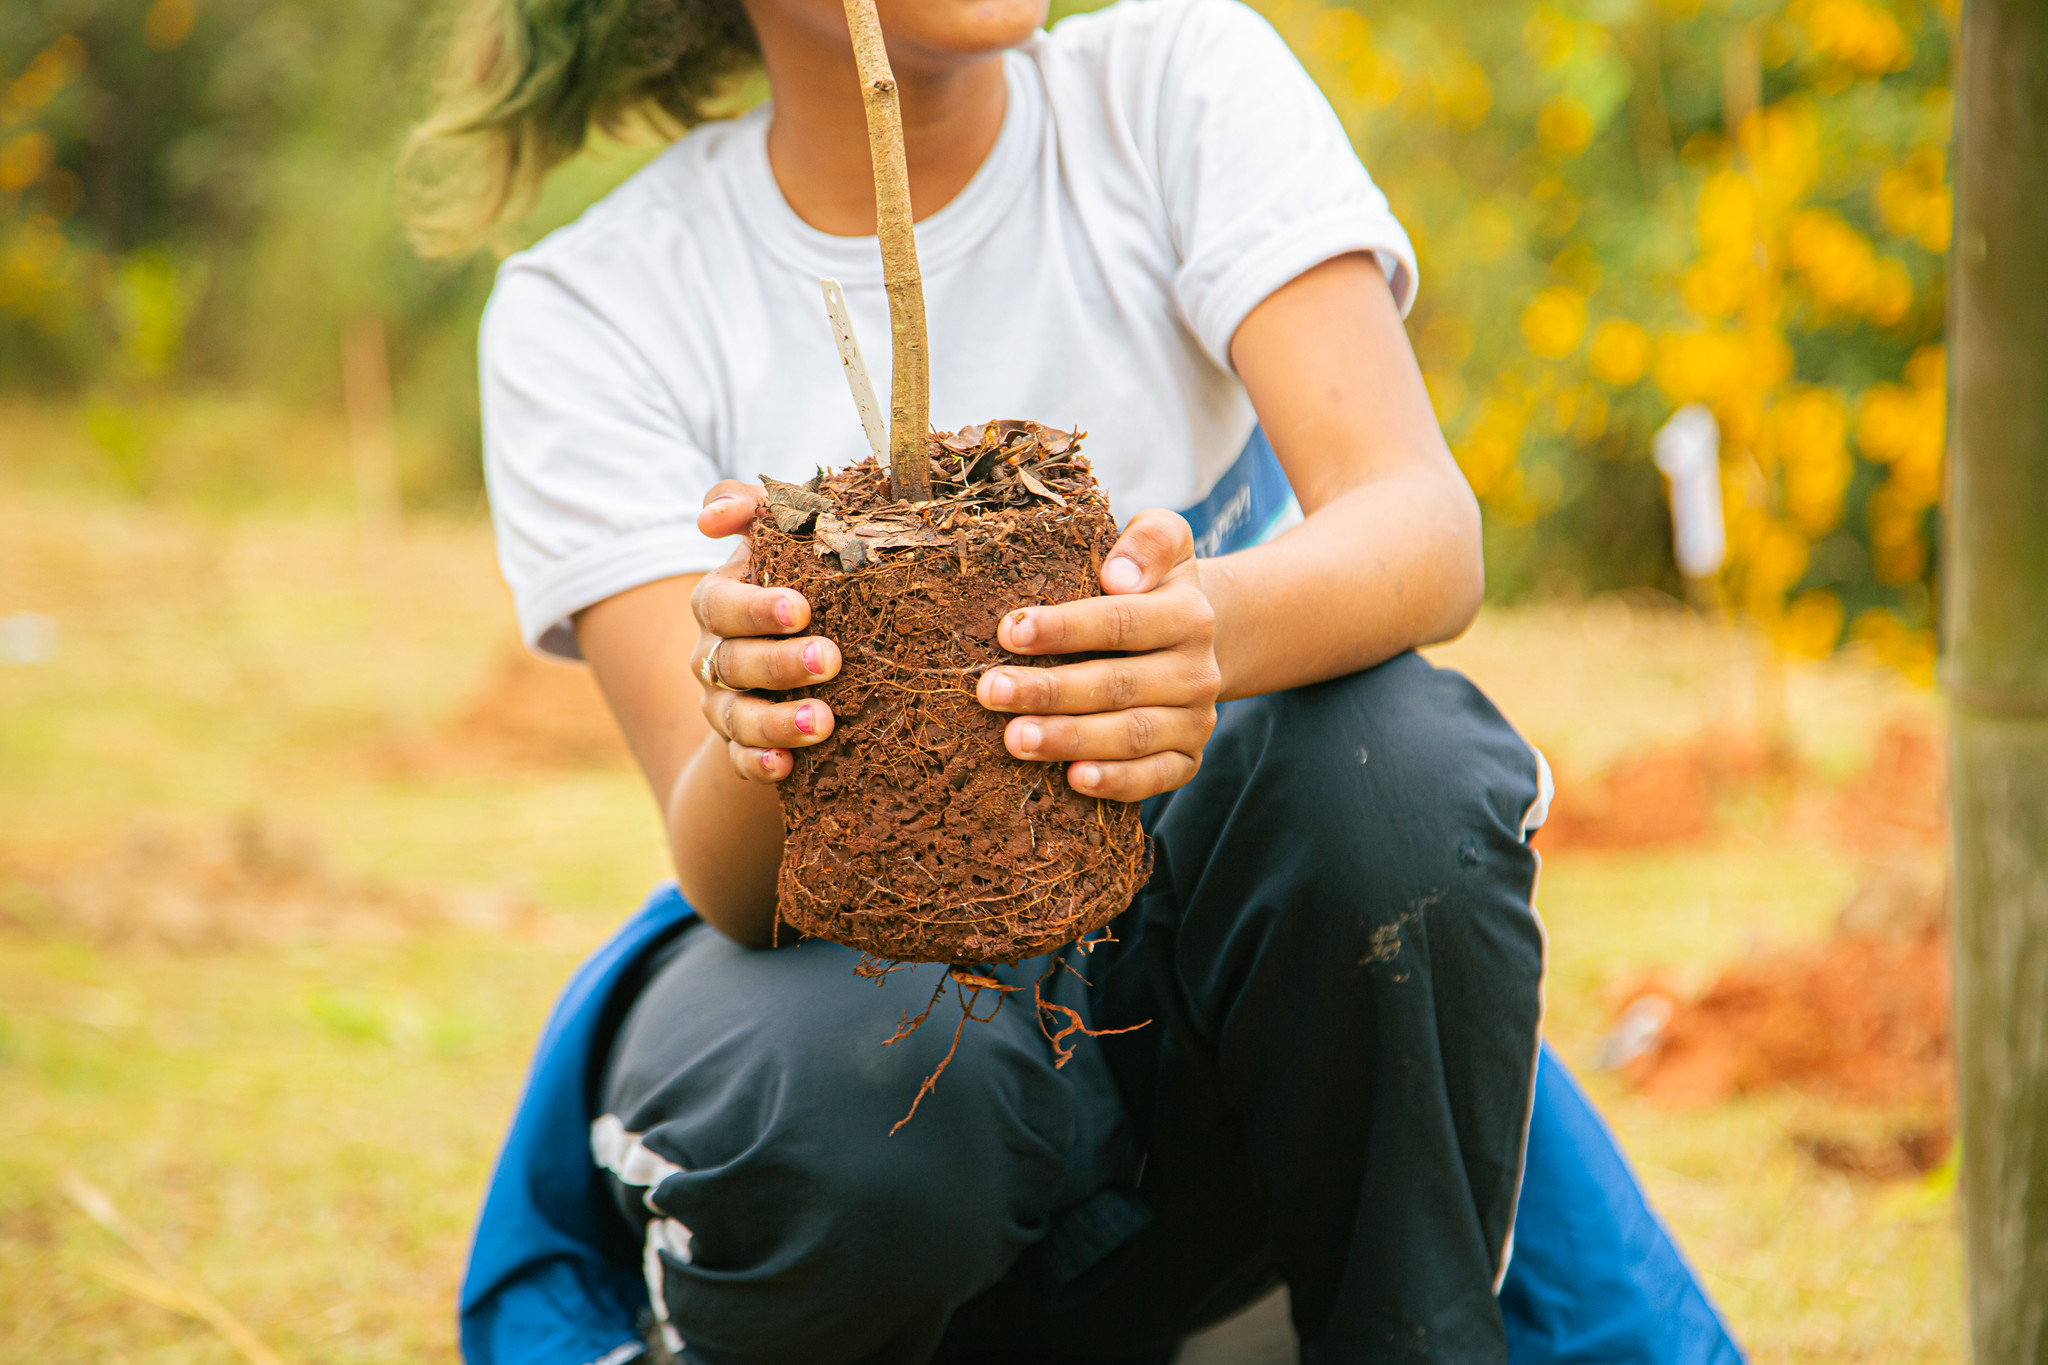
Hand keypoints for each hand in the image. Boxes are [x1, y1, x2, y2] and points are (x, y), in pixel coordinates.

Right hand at [689, 481, 842, 781]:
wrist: (801, 658)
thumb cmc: (801, 580)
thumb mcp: (783, 539)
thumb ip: (756, 509)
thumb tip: (712, 516)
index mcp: (720, 601)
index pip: (721, 604)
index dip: (756, 608)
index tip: (802, 608)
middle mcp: (713, 654)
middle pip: (732, 661)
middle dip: (779, 662)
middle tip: (831, 658)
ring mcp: (723, 704)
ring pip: (737, 717)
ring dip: (777, 721)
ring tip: (824, 722)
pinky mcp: (742, 746)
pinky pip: (741, 761)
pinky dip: (760, 764)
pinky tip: (786, 767)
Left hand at [975, 510, 1220, 800]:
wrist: (1197, 638)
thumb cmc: (1153, 587)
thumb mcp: (1166, 543)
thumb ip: (1151, 540)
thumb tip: (1119, 576)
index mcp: (1188, 615)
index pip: (1122, 621)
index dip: (1065, 628)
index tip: (1009, 631)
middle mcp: (1197, 671)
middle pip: (1118, 684)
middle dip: (1050, 690)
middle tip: (991, 691)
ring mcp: (1195, 720)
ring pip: (1131, 735)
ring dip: (1070, 739)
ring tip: (1014, 739)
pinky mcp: (1188, 759)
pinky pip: (1156, 777)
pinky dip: (1117, 782)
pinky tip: (1073, 779)